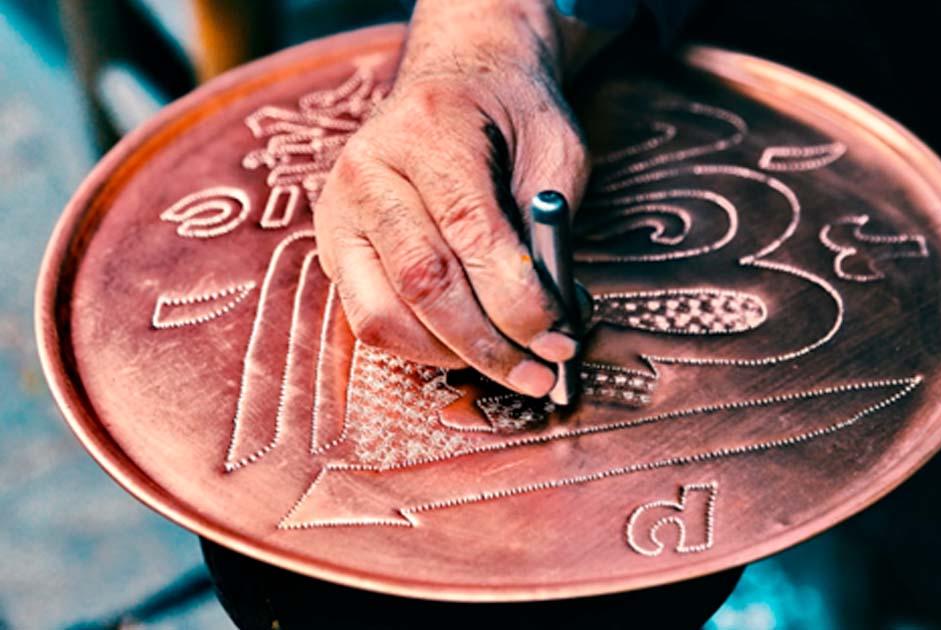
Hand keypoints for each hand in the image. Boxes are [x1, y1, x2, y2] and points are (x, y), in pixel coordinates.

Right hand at [315, 0, 603, 396]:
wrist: (456, 82)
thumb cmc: (513, 118)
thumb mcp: (555, 150)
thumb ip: (550, 228)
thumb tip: (550, 322)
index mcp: (429, 128)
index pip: (470, 231)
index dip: (518, 300)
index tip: (561, 343)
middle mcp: (368, 168)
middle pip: (423, 281)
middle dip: (490, 344)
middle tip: (541, 375)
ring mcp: (340, 210)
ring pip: (384, 314)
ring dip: (454, 357)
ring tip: (510, 366)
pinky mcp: (332, 246)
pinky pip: (369, 319)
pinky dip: (423, 349)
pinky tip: (468, 348)